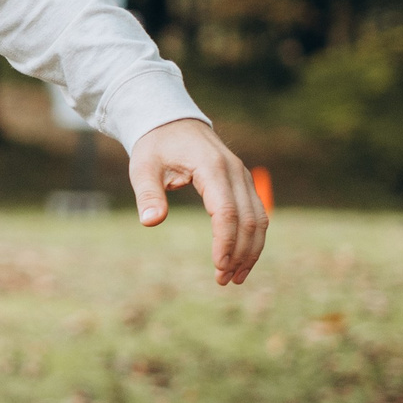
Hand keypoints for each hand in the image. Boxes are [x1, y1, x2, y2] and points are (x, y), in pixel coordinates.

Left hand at [128, 117, 267, 285]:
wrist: (172, 122)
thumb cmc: (155, 146)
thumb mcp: (143, 166)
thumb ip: (148, 193)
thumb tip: (150, 222)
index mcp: (211, 167)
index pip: (226, 210)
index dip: (225, 240)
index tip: (218, 265)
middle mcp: (235, 172)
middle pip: (249, 219)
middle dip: (239, 253)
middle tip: (223, 280)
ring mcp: (243, 177)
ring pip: (260, 219)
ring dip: (250, 250)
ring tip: (234, 277)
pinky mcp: (244, 184)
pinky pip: (257, 214)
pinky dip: (253, 238)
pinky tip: (242, 259)